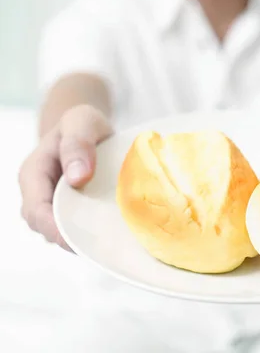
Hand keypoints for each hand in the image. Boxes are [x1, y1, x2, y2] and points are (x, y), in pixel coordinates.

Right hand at [19, 105, 112, 249]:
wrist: (88, 129)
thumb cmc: (82, 124)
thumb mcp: (82, 121)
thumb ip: (78, 143)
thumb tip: (78, 177)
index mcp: (34, 174)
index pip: (36, 210)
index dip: (53, 228)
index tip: (77, 238)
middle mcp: (40, 194)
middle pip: (46, 228)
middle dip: (70, 241)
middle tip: (100, 248)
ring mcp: (56, 205)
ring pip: (63, 232)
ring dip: (83, 240)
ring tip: (109, 245)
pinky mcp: (73, 210)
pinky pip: (79, 227)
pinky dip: (93, 234)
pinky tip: (115, 236)